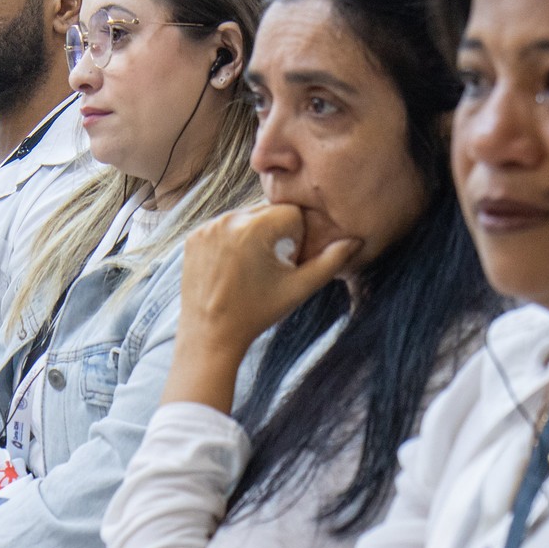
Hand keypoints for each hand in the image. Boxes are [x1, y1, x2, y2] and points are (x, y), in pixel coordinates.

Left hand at [178, 204, 359, 356]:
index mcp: (253, 228)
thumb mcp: (298, 288)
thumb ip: (331, 262)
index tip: (287, 263)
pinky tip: (232, 268)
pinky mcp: (192, 237)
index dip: (297, 238)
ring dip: (255, 235)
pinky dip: (232, 240)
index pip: (292, 214)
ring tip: (252, 269)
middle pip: (267, 211)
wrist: (210, 336)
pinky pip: (222, 227)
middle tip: (271, 267)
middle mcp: (226, 220)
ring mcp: (206, 228)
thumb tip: (356, 241)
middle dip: (276, 234)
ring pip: (245, 217)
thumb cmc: (256, 314)